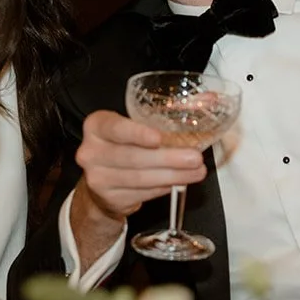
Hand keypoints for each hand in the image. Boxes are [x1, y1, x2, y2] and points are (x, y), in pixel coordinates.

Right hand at [75, 109, 206, 224]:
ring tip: (194, 172)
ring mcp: (97, 178)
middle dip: (168, 159)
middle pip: (132, 157)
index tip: (158, 138)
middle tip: (194, 158)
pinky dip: (163, 188)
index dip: (137, 134)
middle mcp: (91, 151)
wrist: (103, 178)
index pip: (115, 128)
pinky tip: (177, 182)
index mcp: (97, 126)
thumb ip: (167, 114)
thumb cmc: (124, 145)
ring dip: (172, 176)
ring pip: (140, 178)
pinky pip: (142, 194)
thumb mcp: (136, 125)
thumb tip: (209, 100)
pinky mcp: (110, 198)